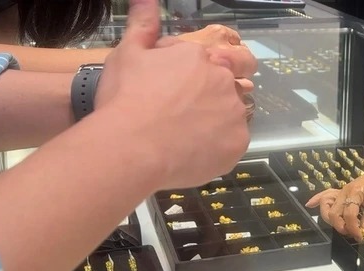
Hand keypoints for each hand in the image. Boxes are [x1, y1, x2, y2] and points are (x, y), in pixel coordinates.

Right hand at [95, 0, 248, 188]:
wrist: (131, 148)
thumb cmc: (125, 99)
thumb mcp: (127, 54)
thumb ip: (142, 25)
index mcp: (200, 56)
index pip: (212, 60)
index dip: (199, 74)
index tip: (180, 90)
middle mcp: (224, 80)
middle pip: (228, 86)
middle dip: (214, 95)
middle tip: (187, 114)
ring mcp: (235, 112)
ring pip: (233, 115)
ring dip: (217, 122)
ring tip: (186, 136)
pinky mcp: (238, 143)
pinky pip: (233, 142)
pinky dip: (219, 147)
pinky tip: (194, 151)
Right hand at [307, 171, 363, 240]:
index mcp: (354, 194)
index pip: (349, 215)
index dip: (354, 228)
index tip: (362, 237)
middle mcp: (344, 192)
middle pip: (334, 213)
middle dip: (341, 226)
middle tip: (354, 233)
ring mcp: (341, 192)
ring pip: (327, 206)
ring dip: (330, 219)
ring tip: (342, 227)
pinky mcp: (341, 192)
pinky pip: (326, 195)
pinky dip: (317, 199)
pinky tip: (310, 205)